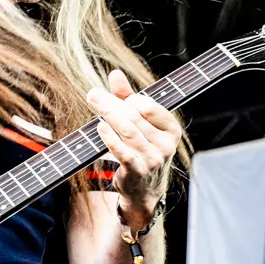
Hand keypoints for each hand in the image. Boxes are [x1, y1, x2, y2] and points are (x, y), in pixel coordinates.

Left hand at [87, 69, 180, 227]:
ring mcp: (153, 159)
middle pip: (135, 116)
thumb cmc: (141, 149)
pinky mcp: (137, 171)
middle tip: (92, 94)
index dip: (128, 99)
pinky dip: (110, 138)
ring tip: (93, 103)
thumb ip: (128, 98)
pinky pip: (122, 151)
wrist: (144, 189)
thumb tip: (115, 74)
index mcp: (171, 129)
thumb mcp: (140, 123)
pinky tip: (100, 127)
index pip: (148, 106)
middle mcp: (166, 144)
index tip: (112, 98)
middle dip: (111, 103)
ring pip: (128, 131)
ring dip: (108, 115)